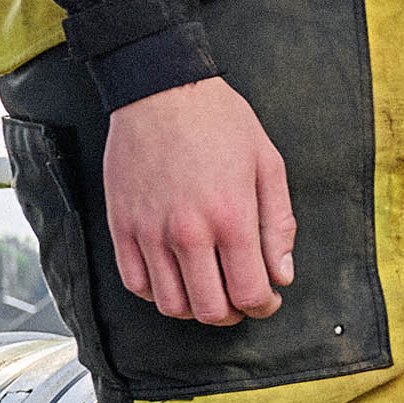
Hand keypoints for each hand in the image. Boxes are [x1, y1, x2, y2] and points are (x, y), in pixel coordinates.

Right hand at [100, 80, 296, 323]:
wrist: (161, 88)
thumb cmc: (220, 121)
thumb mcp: (268, 164)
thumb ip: (279, 224)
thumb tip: (281, 275)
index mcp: (231, 217)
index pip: (249, 293)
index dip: (264, 306)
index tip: (267, 298)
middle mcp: (188, 232)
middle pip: (210, 310)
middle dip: (233, 313)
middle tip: (240, 298)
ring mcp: (150, 231)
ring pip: (171, 305)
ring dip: (194, 307)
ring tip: (207, 288)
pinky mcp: (122, 225)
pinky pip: (136, 283)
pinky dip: (157, 292)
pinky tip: (174, 276)